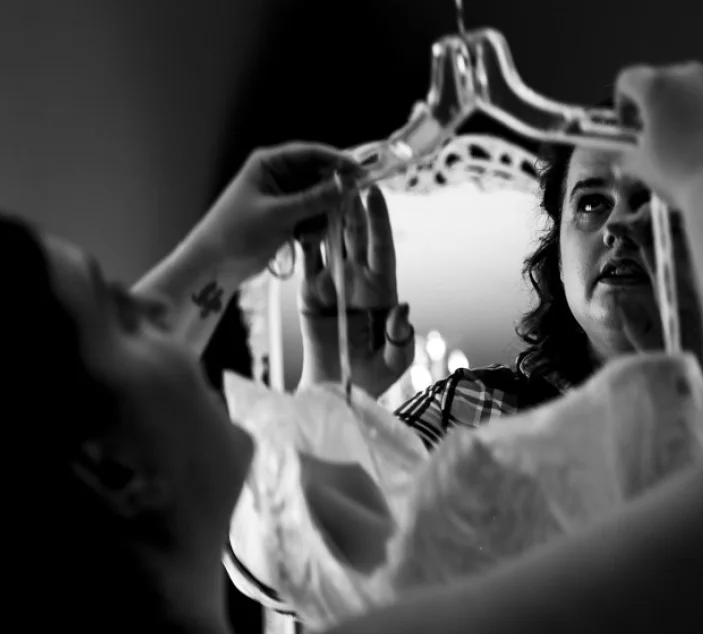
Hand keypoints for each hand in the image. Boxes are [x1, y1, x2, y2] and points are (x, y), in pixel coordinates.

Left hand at [188, 142, 361, 276]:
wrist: (216, 263)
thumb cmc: (237, 231)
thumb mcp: (278, 214)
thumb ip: (314, 200)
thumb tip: (346, 186)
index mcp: (269, 163)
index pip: (309, 153)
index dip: (336, 159)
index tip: (359, 170)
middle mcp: (278, 176)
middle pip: (316, 174)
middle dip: (332, 190)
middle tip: (350, 202)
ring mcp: (283, 198)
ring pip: (317, 197)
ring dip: (322, 212)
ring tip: (316, 229)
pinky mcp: (286, 217)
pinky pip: (311, 215)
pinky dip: (314, 225)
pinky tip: (306, 239)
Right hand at [299, 186, 414, 397]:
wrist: (335, 390)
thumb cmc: (371, 379)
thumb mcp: (393, 362)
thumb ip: (400, 338)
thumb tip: (403, 308)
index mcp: (382, 290)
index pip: (383, 249)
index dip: (380, 221)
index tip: (375, 193)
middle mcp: (358, 280)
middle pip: (356, 236)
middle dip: (351, 206)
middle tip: (343, 175)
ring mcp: (333, 283)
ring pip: (330, 240)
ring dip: (326, 213)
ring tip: (319, 185)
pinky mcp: (310, 290)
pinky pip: (307, 258)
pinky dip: (303, 236)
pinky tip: (299, 213)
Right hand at [613, 62, 702, 198]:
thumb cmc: (678, 173)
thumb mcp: (641, 167)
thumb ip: (626, 154)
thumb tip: (624, 155)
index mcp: (658, 87)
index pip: (629, 79)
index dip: (623, 103)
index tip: (629, 127)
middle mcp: (691, 78)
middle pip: (666, 81)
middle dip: (659, 105)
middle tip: (658, 136)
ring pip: (698, 92)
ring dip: (689, 111)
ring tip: (690, 145)